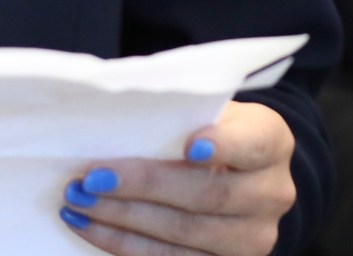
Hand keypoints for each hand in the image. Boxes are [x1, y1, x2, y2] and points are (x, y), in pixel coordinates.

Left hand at [58, 100, 296, 255]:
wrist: (234, 173)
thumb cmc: (207, 129)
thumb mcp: (206, 110)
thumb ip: (178, 113)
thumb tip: (115, 117)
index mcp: (272, 142)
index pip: (253, 143)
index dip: (223, 146)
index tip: (189, 145)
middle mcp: (272, 193)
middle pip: (208, 195)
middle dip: (144, 186)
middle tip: (91, 178)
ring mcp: (252, 237)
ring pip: (186, 233)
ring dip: (124, 219)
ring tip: (79, 203)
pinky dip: (124, 244)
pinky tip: (90, 226)